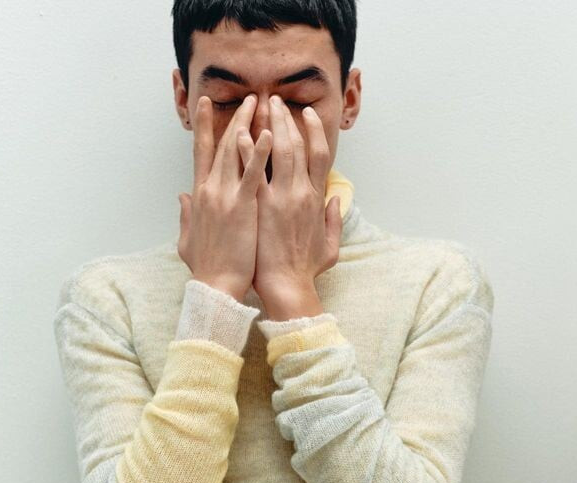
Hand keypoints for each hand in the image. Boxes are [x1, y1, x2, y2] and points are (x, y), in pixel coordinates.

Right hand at [177, 93, 272, 301]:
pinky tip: (269, 133)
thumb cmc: (206, 268)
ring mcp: (226, 196)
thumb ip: (184, 215)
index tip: (206, 105)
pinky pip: (254, 173)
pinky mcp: (243, 207)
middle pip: (223, 144)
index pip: (201, 153)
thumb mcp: (187, 239)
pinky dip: (260, 152)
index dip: (203, 126)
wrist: (215, 287)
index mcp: (200, 196)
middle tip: (250, 97)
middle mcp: (211, 190)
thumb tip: (181, 198)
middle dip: (237, 118)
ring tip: (262, 103)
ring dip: (249, 124)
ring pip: (237, 151)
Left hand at [238, 95, 342, 316]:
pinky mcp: (262, 208)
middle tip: (275, 100)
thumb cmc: (305, 271)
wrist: (288, 288)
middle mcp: (301, 194)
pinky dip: (249, 150)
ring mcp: (281, 199)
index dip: (312, 131)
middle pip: (296, 146)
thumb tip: (336, 200)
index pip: (318, 155)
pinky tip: (241, 133)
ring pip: (277, 151)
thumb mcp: (330, 247)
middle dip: (286, 119)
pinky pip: (254, 172)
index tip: (304, 115)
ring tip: (259, 105)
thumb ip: (333, 220)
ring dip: (269, 124)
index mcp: (317, 200)